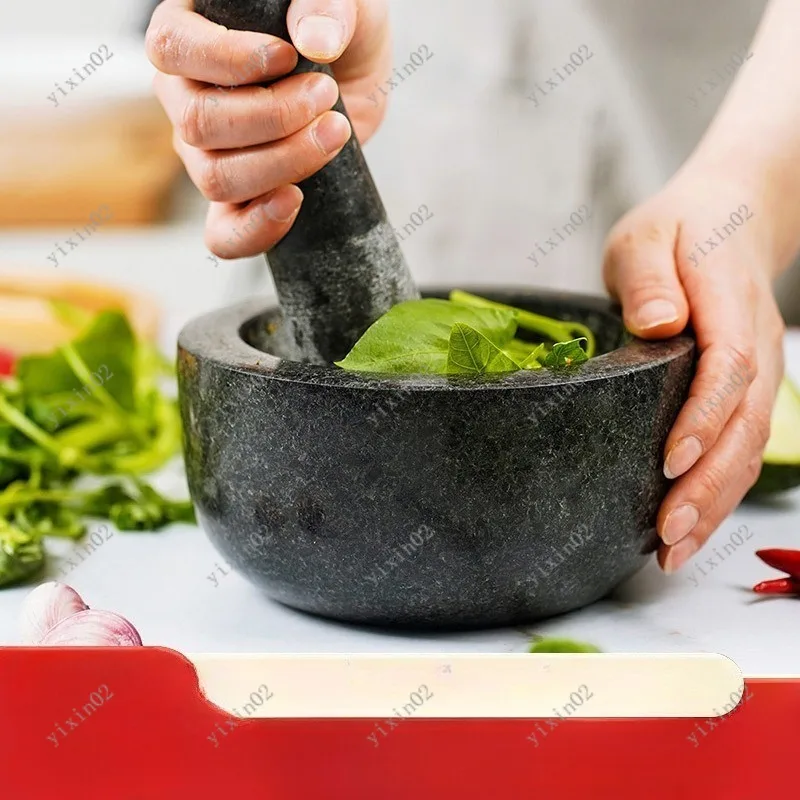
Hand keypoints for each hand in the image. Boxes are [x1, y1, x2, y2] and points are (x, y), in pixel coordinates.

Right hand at [146, 0, 390, 259]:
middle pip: (197, 123)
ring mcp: (205, 154)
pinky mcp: (236, 199)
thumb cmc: (336, 28)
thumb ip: (327, 3)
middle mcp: (185, 96)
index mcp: (190, 34)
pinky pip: (223, 235)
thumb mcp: (347, 2)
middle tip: (326, 95)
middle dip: (272, 116)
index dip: (228, 60)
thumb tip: (313, 39)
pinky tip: (296, 200)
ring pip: (216, 178)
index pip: (171, 47)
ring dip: (283, 162)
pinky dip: (257, 229)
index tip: (289, 56)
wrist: (354, 80)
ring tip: (335, 132)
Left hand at [603, 164, 784, 572]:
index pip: (729, 368)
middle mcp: (755, 344)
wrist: (728, 218)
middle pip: (744, 425)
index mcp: (728, 303)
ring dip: (715, 504)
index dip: (704, 419)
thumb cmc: (676, 230)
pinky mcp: (747, 391)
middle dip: (708, 485)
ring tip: (673, 551)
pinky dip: (719, 490)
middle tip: (666, 535)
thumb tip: (657, 324)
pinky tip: (691, 525)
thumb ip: (649, 278)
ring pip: (748, 447)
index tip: (670, 462)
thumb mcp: (644, 238)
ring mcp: (758, 371)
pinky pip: (741, 446)